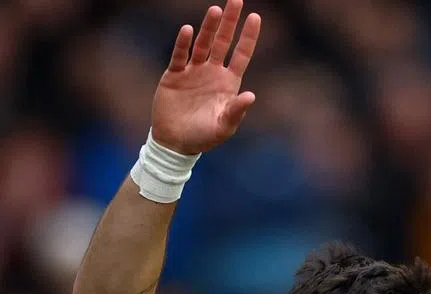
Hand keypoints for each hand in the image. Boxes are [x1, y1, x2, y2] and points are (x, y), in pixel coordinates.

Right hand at [151, 0, 260, 154]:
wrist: (176, 143)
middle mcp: (212, 72)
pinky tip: (187, 30)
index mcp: (228, 83)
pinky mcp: (174, 75)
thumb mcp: (224, 127)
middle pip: (223, 42)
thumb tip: (251, 95)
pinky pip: (179, 56)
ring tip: (215, 10)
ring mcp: (193, 71)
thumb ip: (236, 111)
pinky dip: (183, 44)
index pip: (241, 54)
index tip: (255, 17)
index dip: (248, 36)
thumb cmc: (204, 136)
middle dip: (229, 22)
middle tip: (236, 0)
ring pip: (202, 44)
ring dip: (208, 28)